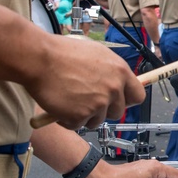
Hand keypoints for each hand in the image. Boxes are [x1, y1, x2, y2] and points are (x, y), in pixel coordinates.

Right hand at [25, 35, 143, 129]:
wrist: (39, 59)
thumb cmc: (62, 52)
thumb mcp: (96, 53)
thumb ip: (111, 71)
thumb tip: (118, 83)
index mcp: (120, 71)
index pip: (138, 95)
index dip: (127, 100)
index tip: (118, 101)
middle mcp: (113, 89)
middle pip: (117, 112)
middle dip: (103, 110)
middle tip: (86, 100)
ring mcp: (98, 104)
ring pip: (97, 121)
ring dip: (84, 115)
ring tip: (69, 99)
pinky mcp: (80, 116)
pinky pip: (77, 125)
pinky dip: (67, 120)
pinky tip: (59, 104)